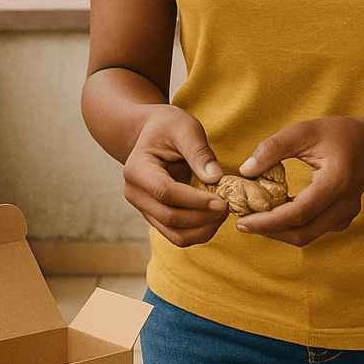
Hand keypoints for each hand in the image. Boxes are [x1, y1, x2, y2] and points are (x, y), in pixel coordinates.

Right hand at [122, 104, 227, 246]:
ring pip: (175, 234)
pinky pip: (178, 235)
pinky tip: (214, 217)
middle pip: (170, 217)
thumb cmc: (168, 127)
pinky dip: (199, 232)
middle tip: (229, 206)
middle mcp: (135, 193)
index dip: (196, 201)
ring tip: (223, 213)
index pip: (166, 192)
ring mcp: (144, 209)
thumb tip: (216, 178)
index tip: (222, 201)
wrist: (151, 135)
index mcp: (137, 169)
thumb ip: (199, 152)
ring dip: (203, 230)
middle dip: (203, 217)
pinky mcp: (156, 217)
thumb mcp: (184, 128)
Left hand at [234, 115, 363, 247]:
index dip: (268, 222)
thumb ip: (274, 148)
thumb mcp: (305, 130)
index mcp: (337, 182)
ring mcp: (347, 214)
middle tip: (242, 222)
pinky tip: (276, 212)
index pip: (298, 213)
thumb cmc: (340, 133)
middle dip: (269, 231)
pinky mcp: (343, 218)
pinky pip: (314, 229)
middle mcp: (345, 204)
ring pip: (307, 235)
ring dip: (279, 230)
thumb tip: (245, 170)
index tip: (242, 221)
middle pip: (302, 233)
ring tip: (255, 217)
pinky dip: (292, 225)